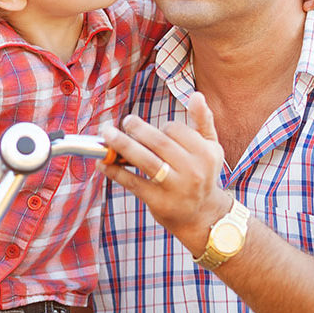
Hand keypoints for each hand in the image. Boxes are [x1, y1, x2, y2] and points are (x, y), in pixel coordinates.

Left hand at [98, 92, 231, 251]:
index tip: (149, 131)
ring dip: (122, 146)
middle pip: (159, 143)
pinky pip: (133, 182)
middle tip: (124, 122)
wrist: (203, 217)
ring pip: (145, 161)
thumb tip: (196, 95)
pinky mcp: (159, 202)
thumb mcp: (211, 148)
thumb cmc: (203, 174)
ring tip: (107, 134)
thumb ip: (203, 121)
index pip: (175, 130)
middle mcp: (193, 170)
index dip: (159, 128)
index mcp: (205, 153)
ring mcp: (175, 188)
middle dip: (137, 129)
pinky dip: (115, 171)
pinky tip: (102, 164)